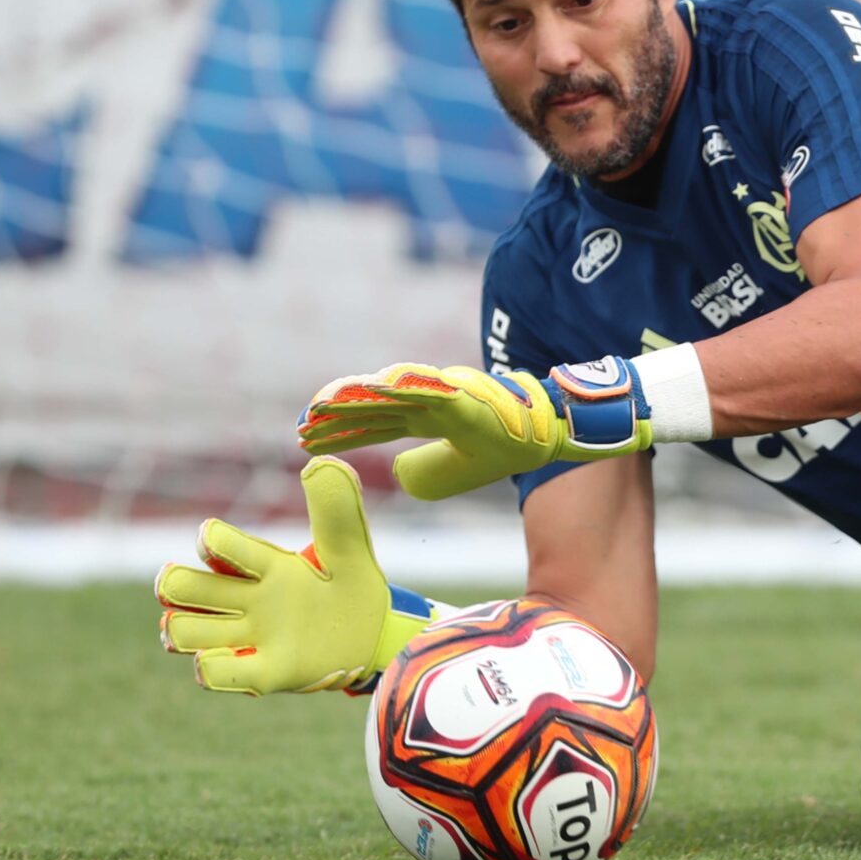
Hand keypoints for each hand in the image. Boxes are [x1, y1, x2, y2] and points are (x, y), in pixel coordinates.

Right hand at [154, 456, 431, 694]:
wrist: (379, 640)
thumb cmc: (355, 589)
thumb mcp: (351, 550)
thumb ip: (336, 511)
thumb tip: (319, 464)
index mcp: (266, 565)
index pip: (218, 544)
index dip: (210, 540)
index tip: (215, 542)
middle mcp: (248, 600)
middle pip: (180, 587)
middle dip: (174, 584)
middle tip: (189, 588)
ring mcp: (251, 638)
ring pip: (183, 631)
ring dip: (183, 629)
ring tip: (215, 630)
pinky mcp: (264, 673)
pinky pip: (215, 674)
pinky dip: (213, 668)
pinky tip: (234, 660)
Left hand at [297, 359, 653, 500]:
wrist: (558, 434)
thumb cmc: (512, 445)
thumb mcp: (459, 470)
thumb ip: (426, 473)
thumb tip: (399, 473)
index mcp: (428, 417)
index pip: (374, 423)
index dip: (340, 431)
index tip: (304, 440)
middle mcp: (433, 400)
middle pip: (376, 406)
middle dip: (338, 415)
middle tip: (302, 425)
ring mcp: (451, 395)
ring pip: (395, 392)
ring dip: (360, 397)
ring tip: (326, 403)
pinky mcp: (471, 396)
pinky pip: (434, 390)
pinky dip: (407, 386)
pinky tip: (381, 386)